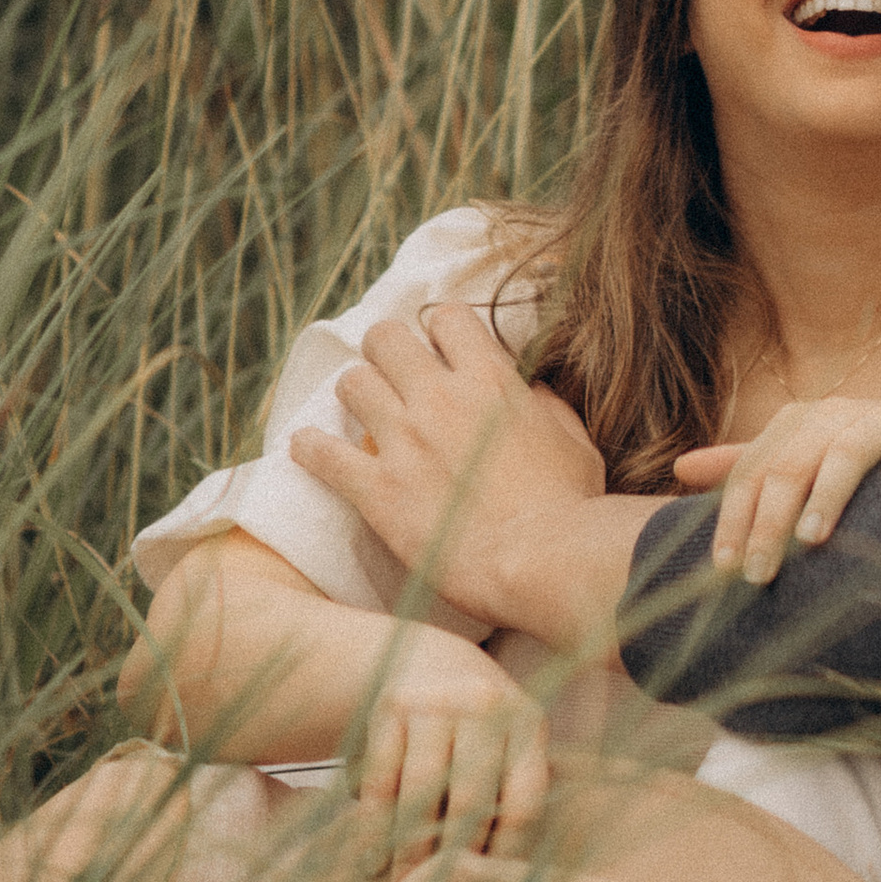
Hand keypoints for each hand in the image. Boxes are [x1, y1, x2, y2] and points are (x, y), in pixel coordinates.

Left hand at [291, 302, 604, 622]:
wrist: (544, 562)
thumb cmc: (572, 508)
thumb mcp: (575, 442)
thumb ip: (547, 407)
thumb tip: (532, 388)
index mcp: (491, 381)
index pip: (446, 319)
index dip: (440, 332)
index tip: (440, 351)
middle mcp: (440, 399)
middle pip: (385, 338)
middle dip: (386, 351)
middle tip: (392, 375)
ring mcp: (405, 442)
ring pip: (351, 382)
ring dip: (356, 394)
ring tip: (360, 412)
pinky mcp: (378, 490)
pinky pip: (322, 454)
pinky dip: (309, 449)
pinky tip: (305, 448)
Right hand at [352, 628, 551, 878]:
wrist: (429, 660)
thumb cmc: (477, 730)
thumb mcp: (509, 747)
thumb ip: (512, 798)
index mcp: (527, 723)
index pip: (523, 803)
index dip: (506, 856)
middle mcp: (485, 706)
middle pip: (471, 801)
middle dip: (452, 860)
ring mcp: (436, 702)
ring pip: (422, 792)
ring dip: (409, 851)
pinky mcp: (392, 706)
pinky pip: (383, 777)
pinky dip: (375, 825)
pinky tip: (372, 861)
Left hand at [674, 394, 880, 585]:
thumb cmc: (859, 458)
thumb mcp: (800, 458)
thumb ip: (746, 466)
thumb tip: (680, 467)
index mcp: (796, 424)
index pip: (753, 472)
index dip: (733, 518)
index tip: (722, 570)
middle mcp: (833, 416)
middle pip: (791, 466)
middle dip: (771, 522)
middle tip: (760, 573)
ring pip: (847, 453)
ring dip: (827, 495)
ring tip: (812, 539)